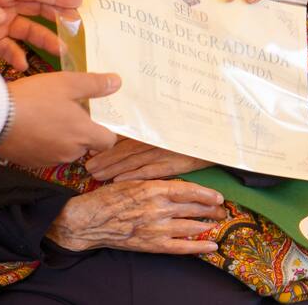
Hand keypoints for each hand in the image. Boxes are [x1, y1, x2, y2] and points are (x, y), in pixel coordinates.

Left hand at [0, 0, 80, 70]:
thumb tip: (1, 16)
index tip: (75, 1)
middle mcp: (2, 3)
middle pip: (36, 9)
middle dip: (57, 16)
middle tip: (77, 24)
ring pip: (27, 31)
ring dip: (43, 39)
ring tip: (60, 50)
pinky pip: (8, 50)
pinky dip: (17, 57)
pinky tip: (24, 64)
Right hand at [0, 72, 120, 167]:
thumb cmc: (35, 97)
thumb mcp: (67, 82)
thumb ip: (95, 84)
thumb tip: (117, 83)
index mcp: (83, 135)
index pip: (108, 141)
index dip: (107, 129)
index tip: (98, 117)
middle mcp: (70, 153)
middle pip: (86, 144)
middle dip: (81, 130)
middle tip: (68, 109)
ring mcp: (49, 160)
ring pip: (66, 149)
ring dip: (62, 137)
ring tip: (48, 114)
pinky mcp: (30, 163)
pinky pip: (46, 153)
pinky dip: (44, 143)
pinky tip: (33, 126)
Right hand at [45, 180, 226, 254]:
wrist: (89, 220)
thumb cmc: (109, 197)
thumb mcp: (133, 181)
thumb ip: (155, 183)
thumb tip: (176, 185)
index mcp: (154, 188)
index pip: (188, 189)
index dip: (206, 193)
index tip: (218, 196)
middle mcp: (159, 208)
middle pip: (193, 207)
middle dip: (210, 209)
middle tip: (222, 209)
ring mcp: (157, 227)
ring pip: (191, 225)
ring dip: (207, 224)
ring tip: (218, 222)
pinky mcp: (153, 244)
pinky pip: (181, 247)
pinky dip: (198, 246)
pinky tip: (212, 245)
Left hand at [82, 138, 211, 181]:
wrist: (220, 135)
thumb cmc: (195, 131)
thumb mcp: (172, 126)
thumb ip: (152, 129)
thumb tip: (127, 132)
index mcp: (155, 127)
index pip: (125, 136)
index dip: (107, 144)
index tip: (90, 149)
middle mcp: (157, 138)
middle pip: (124, 148)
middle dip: (105, 158)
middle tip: (87, 167)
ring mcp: (164, 150)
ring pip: (132, 160)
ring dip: (112, 167)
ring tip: (95, 175)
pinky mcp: (174, 162)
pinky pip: (149, 171)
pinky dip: (132, 176)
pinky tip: (117, 181)